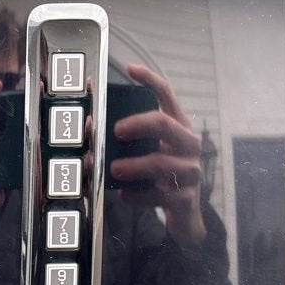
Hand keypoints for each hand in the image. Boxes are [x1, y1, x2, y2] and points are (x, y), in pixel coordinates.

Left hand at [110, 64, 206, 246]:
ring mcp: (191, 172)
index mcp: (179, 128)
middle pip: (165, 124)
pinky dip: (138, 195)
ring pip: (161, 163)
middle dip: (138, 124)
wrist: (187, 216)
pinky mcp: (186, 198)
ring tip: (115, 169)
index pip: (167, 96)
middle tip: (116, 130)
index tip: (130, 68)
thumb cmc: (164, 177)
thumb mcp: (154, 152)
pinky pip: (159, 195)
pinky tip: (125, 195)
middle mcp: (189, 145)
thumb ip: (134, 139)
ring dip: (134, 166)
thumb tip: (93, 126)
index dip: (150, 80)